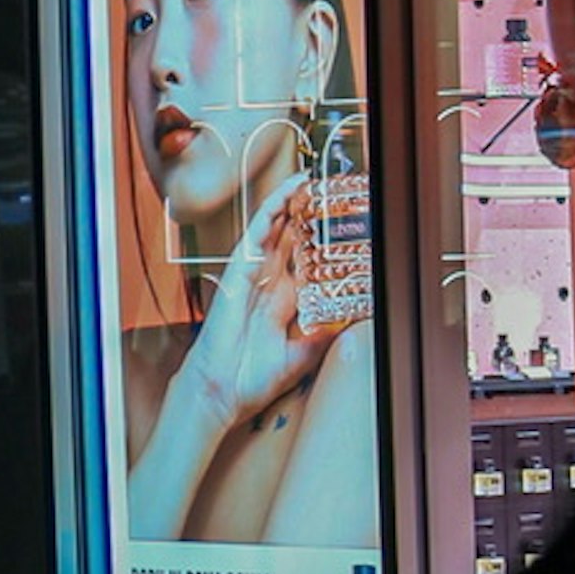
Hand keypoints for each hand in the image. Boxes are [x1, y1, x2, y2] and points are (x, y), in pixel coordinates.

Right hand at [179, 170, 336, 435]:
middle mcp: (266, 283)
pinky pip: (253, 236)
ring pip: (271, 230)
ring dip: (287, 204)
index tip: (341, 222)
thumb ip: (325, 335)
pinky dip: (267, 214)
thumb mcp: (302, 355)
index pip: (304, 260)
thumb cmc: (251, 378)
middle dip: (304, 213)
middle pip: (288, 238)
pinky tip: (282, 198)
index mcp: (281, 300)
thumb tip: (354, 320)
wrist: (220, 393)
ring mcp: (250, 276)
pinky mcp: (237, 274)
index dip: (319, 239)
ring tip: (306, 181)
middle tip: (325, 188)